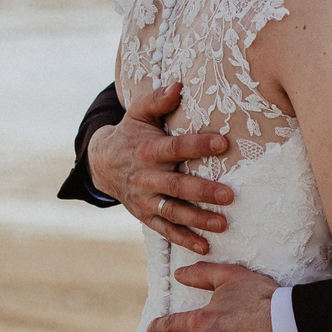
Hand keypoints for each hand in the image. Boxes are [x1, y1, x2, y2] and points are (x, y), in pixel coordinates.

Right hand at [87, 81, 234, 255]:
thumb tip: (179, 85)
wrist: (101, 163)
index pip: (175, 148)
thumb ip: (157, 100)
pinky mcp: (145, 215)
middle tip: (229, 195)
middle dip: (202, 192)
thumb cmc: (130, 133)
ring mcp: (145, 199)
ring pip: (173, 212)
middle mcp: (145, 177)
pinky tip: (205, 245)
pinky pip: (165, 230)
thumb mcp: (138, 112)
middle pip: (176, 186)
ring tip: (223, 224)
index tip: (224, 143)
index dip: (198, 145)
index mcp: (147, 150)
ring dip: (198, 220)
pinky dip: (184, 239)